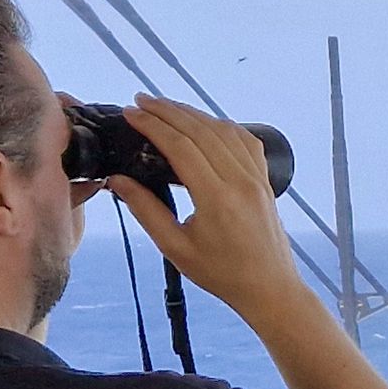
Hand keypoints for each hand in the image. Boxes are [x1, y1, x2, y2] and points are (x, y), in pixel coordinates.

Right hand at [105, 96, 312, 328]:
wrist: (270, 288)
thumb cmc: (222, 274)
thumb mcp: (175, 248)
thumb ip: (146, 211)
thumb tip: (117, 180)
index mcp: (217, 198)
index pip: (181, 147)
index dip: (153, 125)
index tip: (131, 113)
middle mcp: (240, 181)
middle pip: (201, 130)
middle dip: (168, 111)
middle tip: (140, 101)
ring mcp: (257, 178)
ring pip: (223, 130)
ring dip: (193, 114)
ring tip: (165, 107)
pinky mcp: (265, 180)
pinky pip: (244, 141)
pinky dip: (221, 126)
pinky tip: (204, 123)